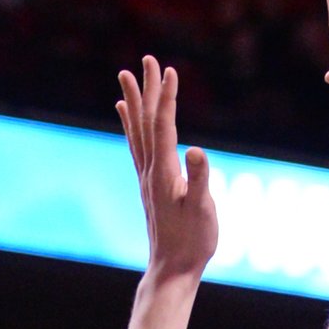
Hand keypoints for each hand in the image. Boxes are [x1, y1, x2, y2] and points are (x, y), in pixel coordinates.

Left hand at [117, 56, 216, 277]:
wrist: (172, 269)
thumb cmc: (193, 241)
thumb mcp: (203, 210)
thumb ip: (200, 179)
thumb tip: (195, 150)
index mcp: (164, 173)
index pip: (164, 127)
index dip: (167, 98)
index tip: (169, 71)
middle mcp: (149, 170)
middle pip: (146, 122)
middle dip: (147, 89)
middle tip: (146, 59)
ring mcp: (146, 177)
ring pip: (137, 131)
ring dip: (134, 102)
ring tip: (126, 78)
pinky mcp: (149, 184)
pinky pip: (136, 146)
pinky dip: (130, 125)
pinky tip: (125, 115)